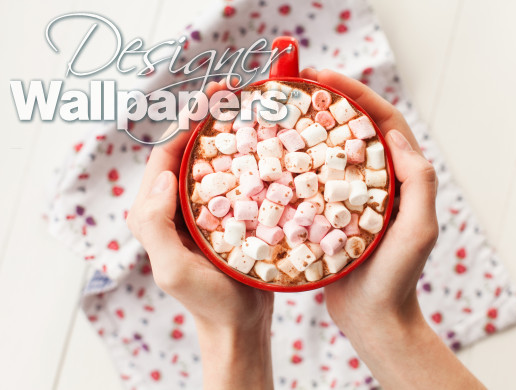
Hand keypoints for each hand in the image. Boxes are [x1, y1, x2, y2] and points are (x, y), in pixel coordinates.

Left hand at [127, 81, 273, 389]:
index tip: (212, 96)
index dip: (186, 121)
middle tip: (235, 91)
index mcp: (156, 212)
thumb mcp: (172, 270)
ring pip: (214, 161)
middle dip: (209, 117)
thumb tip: (164, 175)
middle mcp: (177, 205)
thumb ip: (155, 224)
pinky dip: (248, 158)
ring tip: (253, 108)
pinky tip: (268, 145)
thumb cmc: (207, 302)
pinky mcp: (228, 215)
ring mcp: (204, 209)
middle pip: (190, 150)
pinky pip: (234, 179)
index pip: (166, 155)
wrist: (240, 325)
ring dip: (230, 133)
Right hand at [301, 69, 483, 389]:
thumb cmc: (397, 279)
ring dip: (314, 127)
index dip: (358, 95)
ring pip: (334, 151)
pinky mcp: (332, 213)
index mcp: (403, 179)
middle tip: (299, 84)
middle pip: (356, 129)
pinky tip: (279, 156)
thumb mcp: (418, 230)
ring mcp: (354, 197)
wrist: (373, 319)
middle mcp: (379, 182)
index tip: (325, 77)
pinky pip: (317, 180)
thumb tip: (396, 135)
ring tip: (286, 110)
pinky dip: (302, 163)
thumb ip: (418, 182)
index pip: (384, 122)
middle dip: (331, 101)